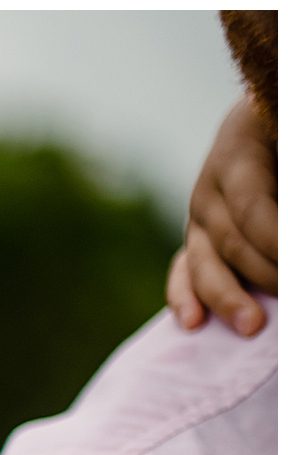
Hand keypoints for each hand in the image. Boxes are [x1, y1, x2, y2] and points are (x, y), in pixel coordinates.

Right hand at [167, 95, 277, 335]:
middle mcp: (208, 190)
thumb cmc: (279, 130)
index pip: (253, 209)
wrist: (264, 122)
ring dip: (228, 299)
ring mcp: (197, 219)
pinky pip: (183, 274)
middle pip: (230, 243)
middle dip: (265, 275)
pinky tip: (193, 323)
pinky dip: (185, 299)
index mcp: (236, 155)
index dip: (275, 240)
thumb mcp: (284, 139)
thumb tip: (282, 222)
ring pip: (203, 265)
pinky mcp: (196, 242)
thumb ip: (284, 191)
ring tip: (252, 327)